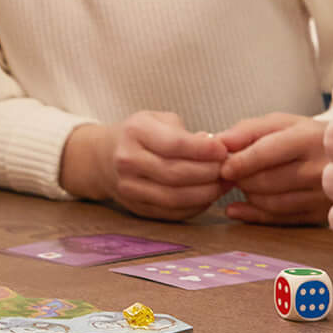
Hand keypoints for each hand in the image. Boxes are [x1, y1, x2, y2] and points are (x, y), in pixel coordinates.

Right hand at [60, 112, 225, 220]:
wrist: (103, 157)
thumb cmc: (139, 135)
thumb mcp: (157, 119)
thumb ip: (184, 132)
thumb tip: (214, 148)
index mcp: (135, 132)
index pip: (174, 144)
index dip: (203, 150)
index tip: (223, 150)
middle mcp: (127, 161)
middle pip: (176, 174)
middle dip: (209, 173)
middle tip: (229, 170)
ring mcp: (128, 187)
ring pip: (174, 197)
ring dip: (205, 194)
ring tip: (223, 185)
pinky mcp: (135, 207)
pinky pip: (170, 212)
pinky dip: (194, 207)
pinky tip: (208, 197)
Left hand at [216, 111, 329, 224]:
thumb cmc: (306, 137)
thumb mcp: (282, 123)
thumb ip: (247, 130)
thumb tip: (219, 142)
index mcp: (308, 138)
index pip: (266, 153)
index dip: (239, 162)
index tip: (223, 167)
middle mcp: (320, 168)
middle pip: (266, 181)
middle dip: (241, 179)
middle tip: (230, 175)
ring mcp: (324, 194)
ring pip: (272, 203)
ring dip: (248, 195)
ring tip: (244, 184)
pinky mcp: (323, 214)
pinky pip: (281, 219)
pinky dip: (254, 215)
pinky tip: (239, 208)